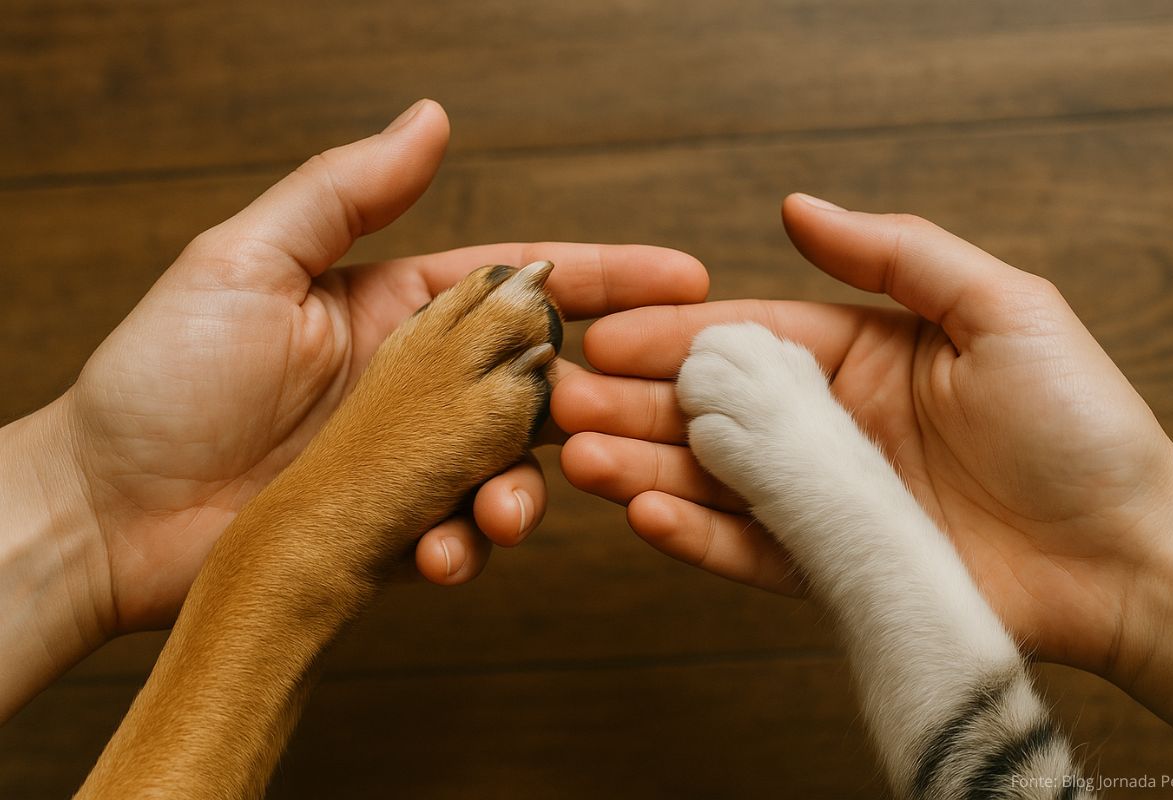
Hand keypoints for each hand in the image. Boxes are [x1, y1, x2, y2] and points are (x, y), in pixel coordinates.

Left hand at [0, 99, 707, 717]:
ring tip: (500, 509)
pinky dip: (463, 549)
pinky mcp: (392, 531)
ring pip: (510, 469)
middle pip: (536, 382)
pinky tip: (439, 553)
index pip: (522, 283)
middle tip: (622, 414)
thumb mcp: (244, 261)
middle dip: (589, 399)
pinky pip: (457, 540)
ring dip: (524, 491)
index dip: (607, 277)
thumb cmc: (160, 377)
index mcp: (396, 310)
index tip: (684, 279)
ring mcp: (409, 460)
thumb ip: (344, 192)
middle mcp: (416, 383)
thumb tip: (431, 118)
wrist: (104, 509)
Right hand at [556, 193, 1172, 738]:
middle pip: (710, 412)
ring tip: (578, 457)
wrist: (1128, 553)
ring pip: (713, 482)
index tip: (605, 332)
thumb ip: (895, 256)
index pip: (744, 339)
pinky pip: (748, 552)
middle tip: (561, 400)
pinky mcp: (831, 571)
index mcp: (858, 359)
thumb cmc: (1080, 423)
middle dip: (632, 404)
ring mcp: (825, 502)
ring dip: (642, 468)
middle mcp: (830, 429)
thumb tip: (797, 209)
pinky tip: (643, 512)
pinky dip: (694, 537)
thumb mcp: (1000, 309)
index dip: (672, 335)